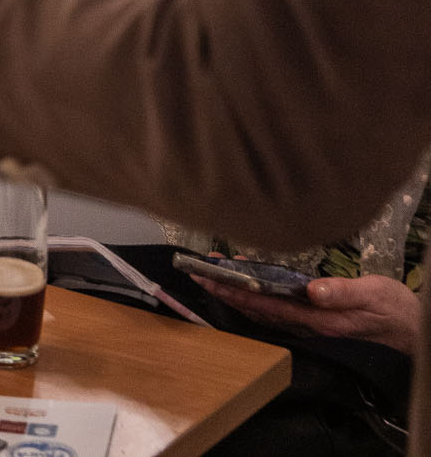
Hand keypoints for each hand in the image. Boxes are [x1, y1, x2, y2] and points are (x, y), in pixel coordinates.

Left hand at [193, 273, 421, 354]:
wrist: (414, 331)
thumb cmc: (395, 311)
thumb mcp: (375, 295)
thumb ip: (344, 293)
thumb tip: (314, 290)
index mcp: (319, 319)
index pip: (267, 305)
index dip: (237, 293)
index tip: (210, 278)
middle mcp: (309, 324)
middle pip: (258, 308)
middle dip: (225, 291)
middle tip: (196, 272)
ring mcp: (310, 323)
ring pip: (264, 309)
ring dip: (236, 292)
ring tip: (211, 273)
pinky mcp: (315, 318)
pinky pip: (278, 308)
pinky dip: (257, 295)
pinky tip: (246, 282)